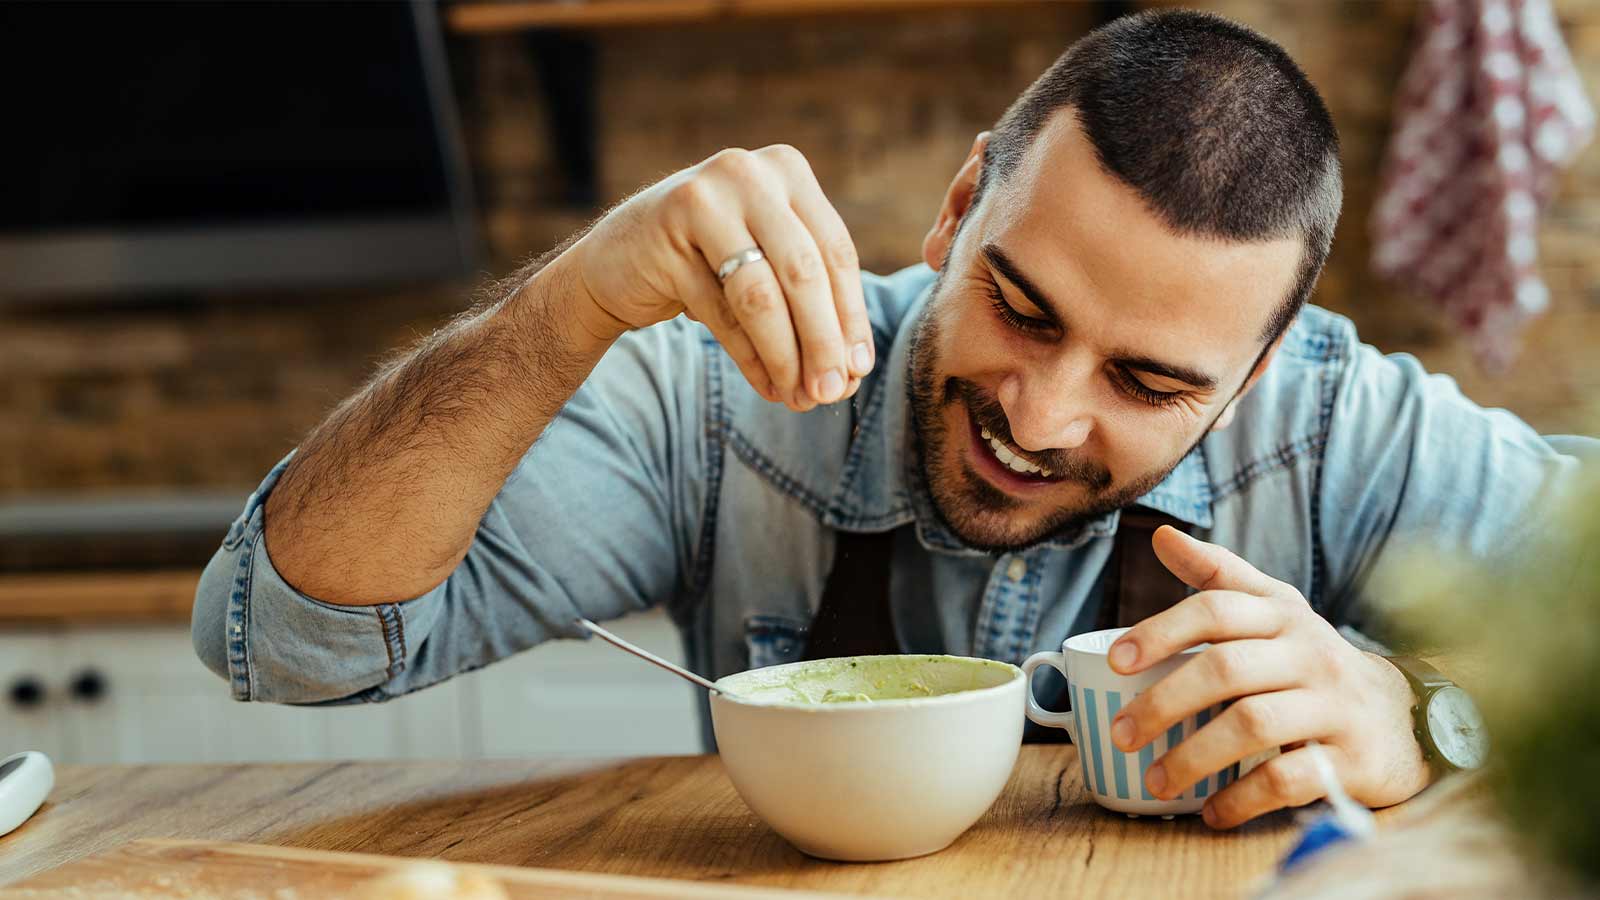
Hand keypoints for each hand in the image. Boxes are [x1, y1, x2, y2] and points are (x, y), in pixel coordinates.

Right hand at [568, 145, 873, 410]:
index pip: (834, 250)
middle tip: (832, 393)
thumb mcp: (766, 263)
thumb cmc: (706, 265)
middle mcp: (748, 172)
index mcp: (786, 168)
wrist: (615, 263)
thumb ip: (810, 300)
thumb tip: (853, 368)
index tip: (859, 369)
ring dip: (785, 355)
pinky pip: (721, 311)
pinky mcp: (666, 235)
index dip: (851, 315)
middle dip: (822, 340)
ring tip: (799, 398)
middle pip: (803, 271)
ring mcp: (703, 198)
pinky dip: (750, 357)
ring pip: (761, 294)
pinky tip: (767, 385)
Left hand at [1107, 526, 1430, 828]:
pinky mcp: (1351, 760)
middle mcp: (1309, 654)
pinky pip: (1289, 778)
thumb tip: (1163, 535)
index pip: (1216, 608)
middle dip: (1164, 703)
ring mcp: (1333, 707)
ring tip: (1155, 780)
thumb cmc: (1313, 661)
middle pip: (1225, 669)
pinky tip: (1211, 811)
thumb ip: (1219, 575)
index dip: (1161, 632)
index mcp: (1282, 615)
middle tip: (1121, 734)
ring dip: (1195, 756)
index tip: (1115, 662)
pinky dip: (1243, 798)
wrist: (1402, 718)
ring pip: (1253, 724)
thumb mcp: (1275, 610)